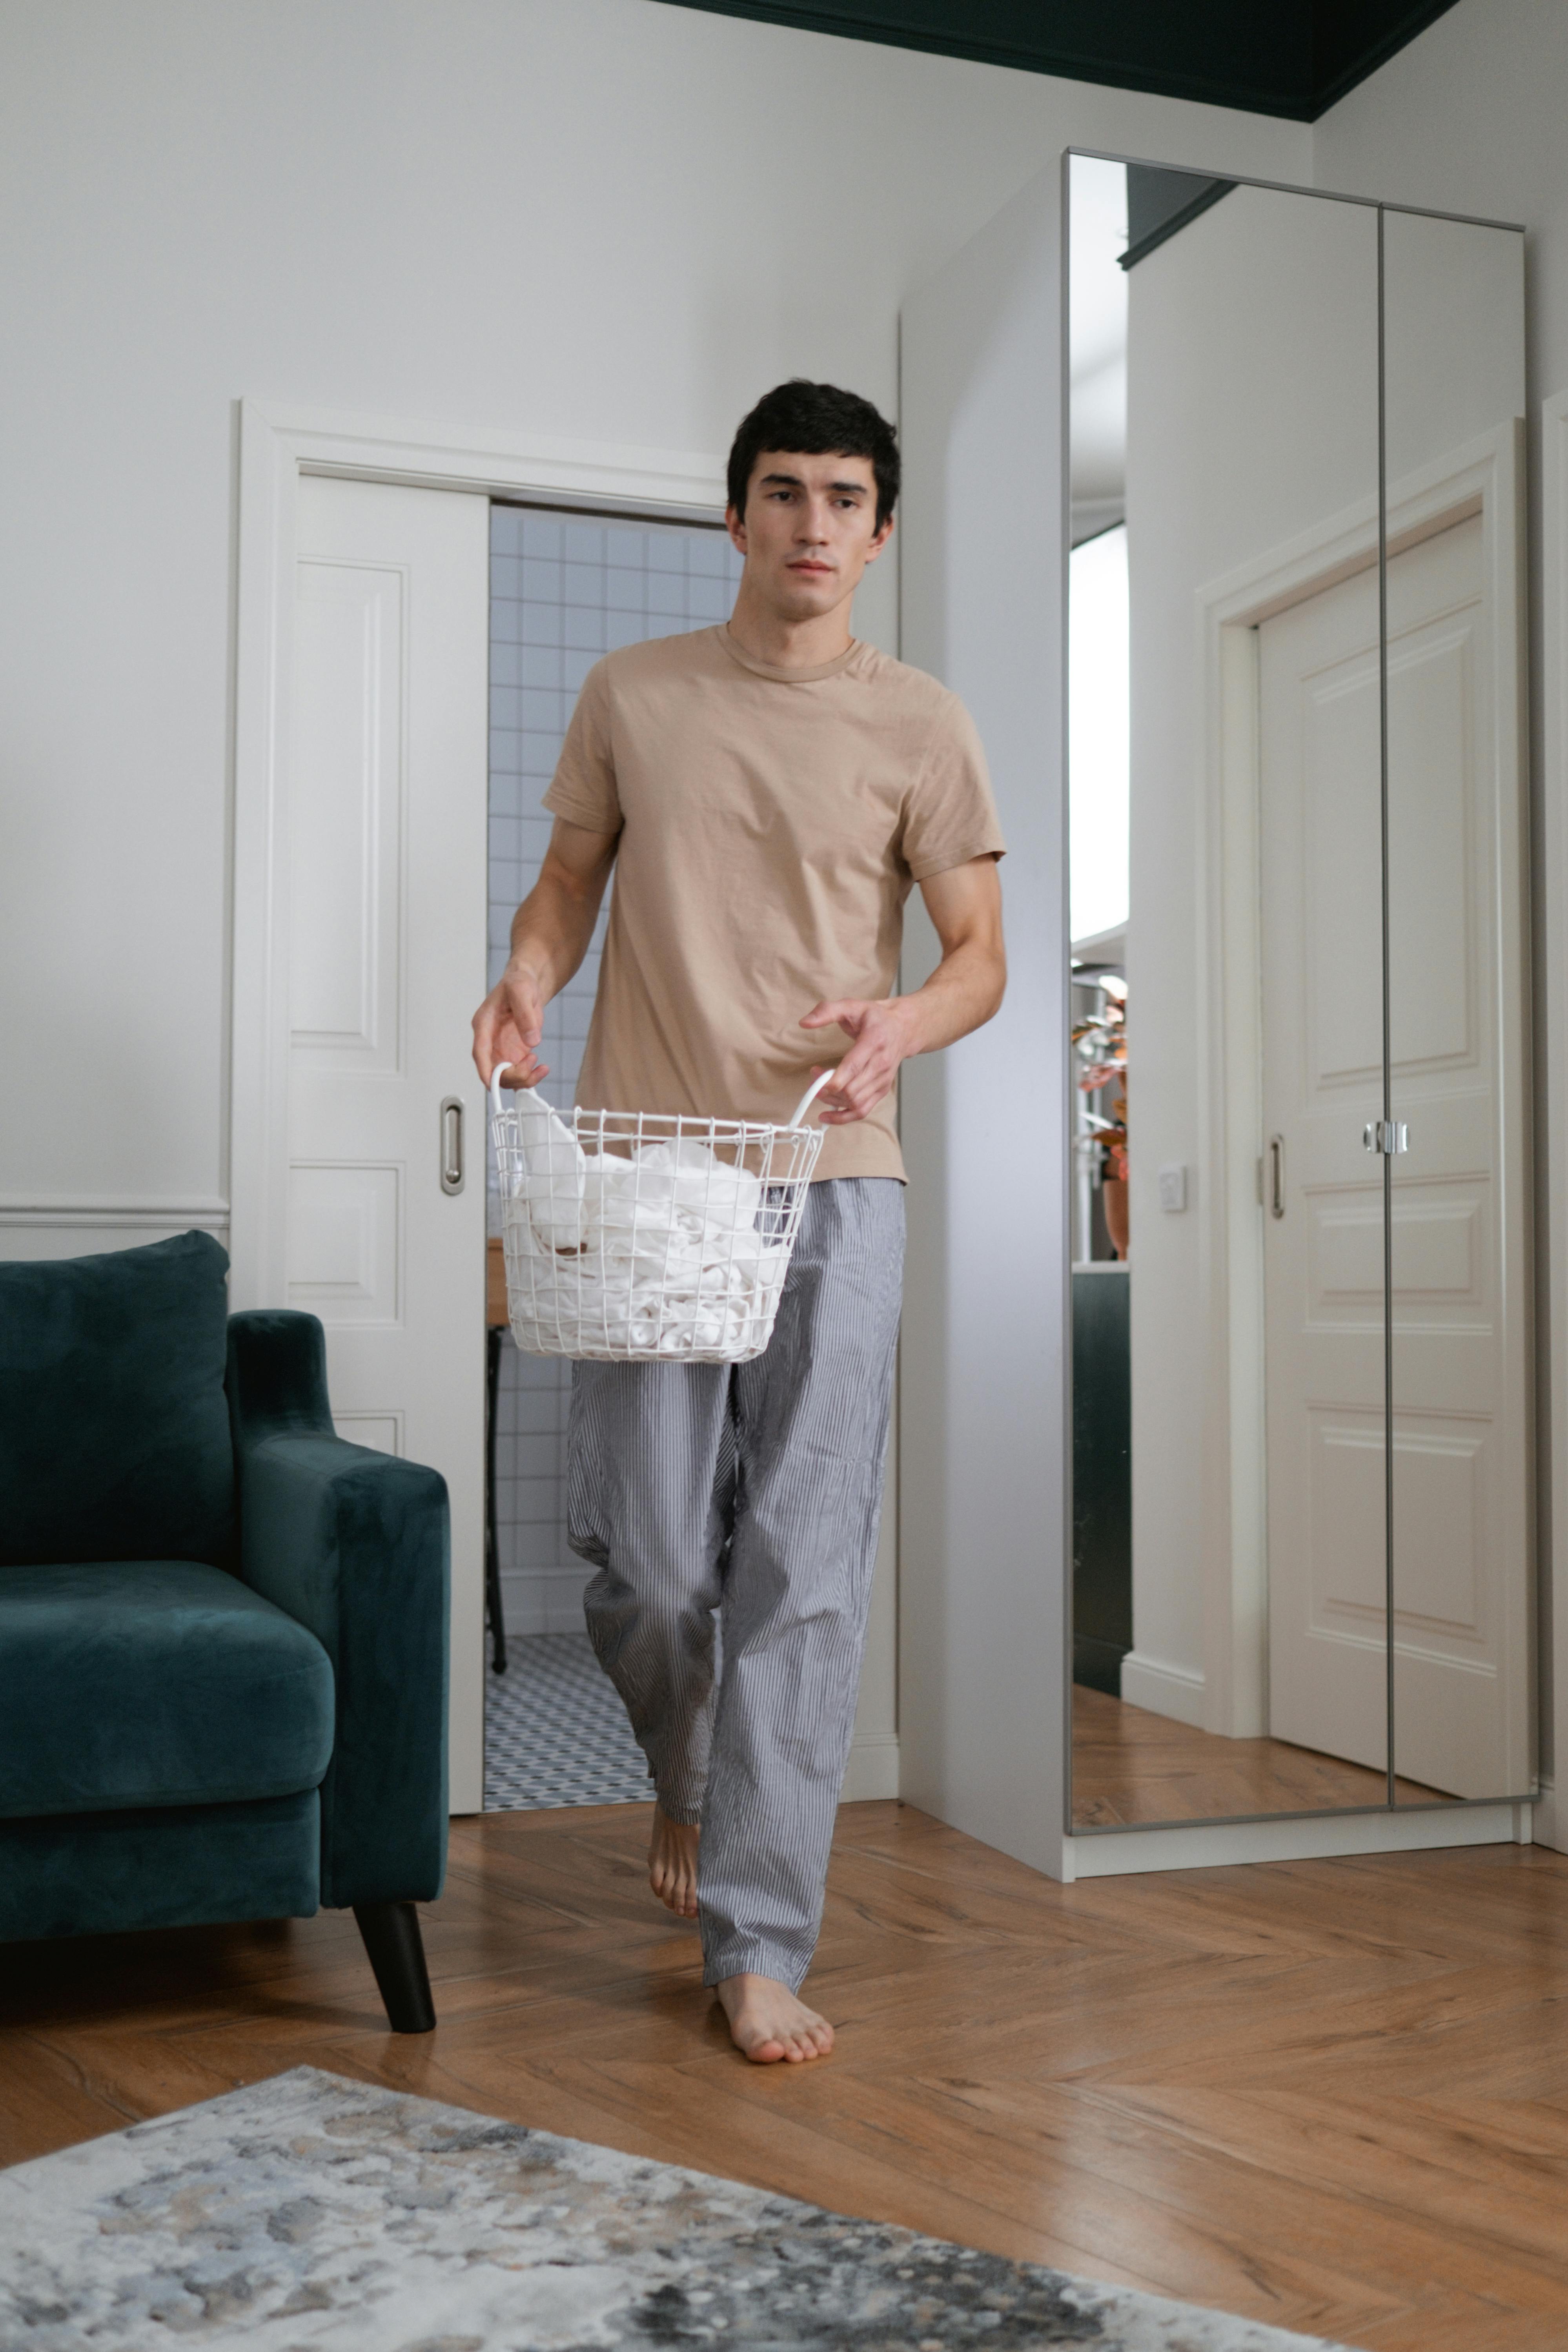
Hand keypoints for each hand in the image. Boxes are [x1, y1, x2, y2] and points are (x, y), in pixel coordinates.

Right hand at [471, 958, 548, 1087]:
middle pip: (492, 1071)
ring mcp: (501, 1049)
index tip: (493, 1085)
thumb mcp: (522, 991)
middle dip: (512, 1075)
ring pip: (505, 1077)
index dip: (485, 1071)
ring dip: (523, 1079)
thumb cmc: (519, 983)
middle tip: (532, 1062)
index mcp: (484, 1025)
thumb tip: (532, 1041)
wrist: (527, 984)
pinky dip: (530, 1076)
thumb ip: (525, 1015)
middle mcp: (490, 1041)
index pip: (480, 1053)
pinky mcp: (514, 1053)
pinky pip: (518, 1073)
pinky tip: (542, 1068)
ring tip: (541, 1067)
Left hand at [799, 998, 913, 1123]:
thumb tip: (805, 1022)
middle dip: (827, 1089)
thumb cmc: (876, 1018)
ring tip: (820, 1089)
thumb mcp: (851, 1006)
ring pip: (855, 1102)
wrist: (903, 1028)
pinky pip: (862, 1111)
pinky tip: (827, 1116)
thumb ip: (826, 1011)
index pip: (854, 1067)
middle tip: (814, 1078)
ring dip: (832, 1100)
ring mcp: (883, 1080)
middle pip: (852, 1089)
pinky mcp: (882, 1090)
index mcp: (874, 1042)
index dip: (834, 1080)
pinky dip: (843, 1117)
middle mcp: (881, 1064)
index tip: (816, 1077)